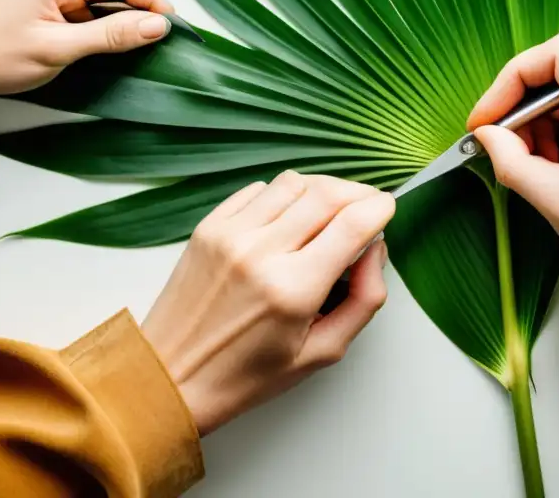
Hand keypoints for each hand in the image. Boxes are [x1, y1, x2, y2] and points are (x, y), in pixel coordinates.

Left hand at [0, 0, 175, 98]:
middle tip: (161, 42)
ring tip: (136, 44)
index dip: (157, 4)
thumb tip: (157, 25)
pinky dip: (106, 16)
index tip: (176, 33)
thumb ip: (111, 35)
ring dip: (126, 13)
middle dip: (146, 7)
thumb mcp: (58, 51)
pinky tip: (108, 39)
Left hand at [142, 171, 393, 435]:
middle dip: (358, 193)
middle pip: (327, 192)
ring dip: (321, 190)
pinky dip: (283, 196)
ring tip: (327, 213)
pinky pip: (258, 189)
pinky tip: (287, 220)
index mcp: (293, 290)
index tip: (387, 210)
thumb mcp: (322, 352)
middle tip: (367, 207)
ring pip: (293, 181)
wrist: (171, 376)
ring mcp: (230, 235)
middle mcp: (260, 253)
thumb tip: (375, 249)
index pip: (353, 223)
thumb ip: (364, 300)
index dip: (380, 208)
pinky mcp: (208, 227)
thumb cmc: (246, 374)